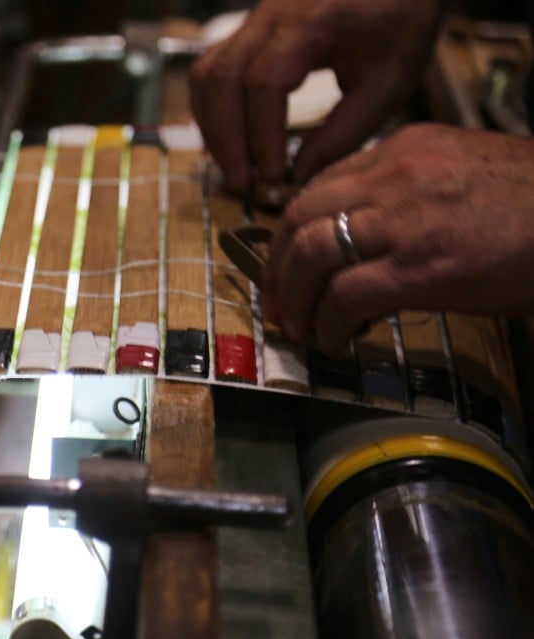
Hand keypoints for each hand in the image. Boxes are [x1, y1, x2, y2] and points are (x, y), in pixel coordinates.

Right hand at [189, 0, 443, 192]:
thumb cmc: (401, 22)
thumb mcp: (388, 83)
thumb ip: (343, 133)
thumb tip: (300, 176)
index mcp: (310, 23)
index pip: (263, 85)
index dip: (261, 137)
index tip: (274, 175)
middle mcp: (270, 16)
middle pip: (220, 79)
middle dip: (226, 139)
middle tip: (242, 184)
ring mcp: (254, 20)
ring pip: (207, 75)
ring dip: (214, 126)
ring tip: (235, 166)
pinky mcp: (250, 30)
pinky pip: (213, 69)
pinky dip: (216, 109)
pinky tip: (234, 139)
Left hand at [262, 123, 533, 353]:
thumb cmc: (532, 207)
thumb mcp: (462, 176)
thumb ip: (408, 194)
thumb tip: (367, 236)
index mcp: (403, 150)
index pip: (320, 185)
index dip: (292, 230)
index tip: (288, 261)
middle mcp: (392, 177)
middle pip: (299, 217)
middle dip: (278, 266)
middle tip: (279, 300)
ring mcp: (402, 220)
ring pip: (309, 254)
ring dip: (294, 298)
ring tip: (299, 326)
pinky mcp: (418, 266)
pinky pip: (344, 296)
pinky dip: (326, 323)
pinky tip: (332, 339)